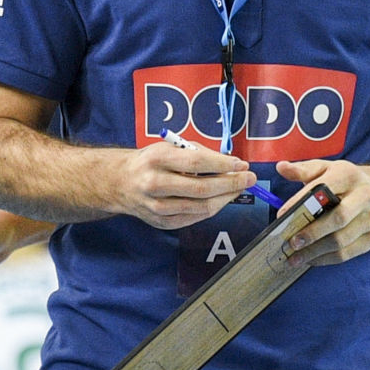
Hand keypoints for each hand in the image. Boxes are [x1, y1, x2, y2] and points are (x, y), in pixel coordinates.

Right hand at [112, 141, 257, 229]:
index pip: (196, 162)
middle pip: (201, 188)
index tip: (241, 164)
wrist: (120, 182)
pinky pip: (194, 218)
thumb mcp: (169, 147)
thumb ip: (198, 153)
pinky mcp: (160, 222)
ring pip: (200, 207)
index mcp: (157, 159)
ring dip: (225, 198)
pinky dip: (212, 209)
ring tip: (238, 189)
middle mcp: (155, 183)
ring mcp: (157, 206)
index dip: (223, 165)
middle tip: (249, 178)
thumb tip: (231, 164)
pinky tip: (221, 200)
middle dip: (231, 184)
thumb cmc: (151, 161)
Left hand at [274, 160, 369, 266]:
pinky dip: (326, 259)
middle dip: (312, 233)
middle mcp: (364, 196)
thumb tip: (281, 167)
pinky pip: (348, 253)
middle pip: (337, 218)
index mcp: (348, 176)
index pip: (323, 190)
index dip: (302, 203)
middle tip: (291, 243)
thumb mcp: (328, 168)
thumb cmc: (348, 180)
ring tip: (295, 257)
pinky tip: (311, 260)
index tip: (282, 216)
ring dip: (316, 252)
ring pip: (341, 240)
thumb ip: (304, 169)